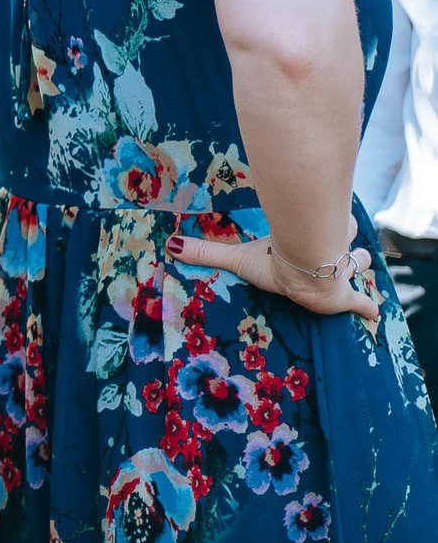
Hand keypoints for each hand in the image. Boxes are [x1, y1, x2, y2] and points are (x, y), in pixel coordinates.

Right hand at [166, 230, 380, 323]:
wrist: (304, 272)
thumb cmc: (274, 262)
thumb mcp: (236, 259)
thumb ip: (207, 252)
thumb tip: (169, 245)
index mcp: (302, 245)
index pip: (316, 229)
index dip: (321, 228)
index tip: (322, 228)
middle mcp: (324, 255)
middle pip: (340, 242)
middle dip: (344, 246)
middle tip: (341, 252)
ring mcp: (339, 275)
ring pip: (358, 261)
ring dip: (356, 265)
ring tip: (356, 267)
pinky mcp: (346, 296)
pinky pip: (362, 303)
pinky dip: (366, 308)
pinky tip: (372, 314)